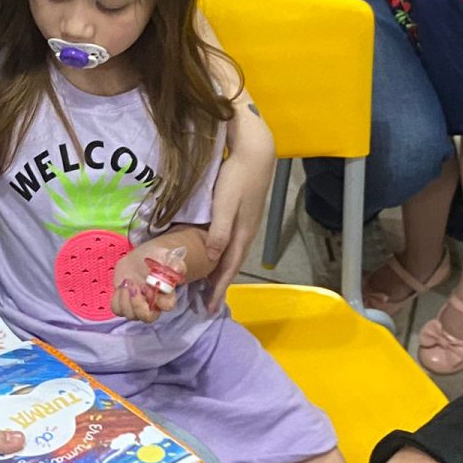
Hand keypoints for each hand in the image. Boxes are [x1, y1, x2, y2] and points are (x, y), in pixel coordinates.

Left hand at [110, 242, 186, 322]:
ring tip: (126, 281)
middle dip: (137, 304)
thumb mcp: (168, 257)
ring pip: (131, 315)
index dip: (157, 298)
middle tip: (133, 286)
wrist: (141, 257)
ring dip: (125, 298)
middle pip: (147, 318)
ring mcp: (138, 306)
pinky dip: (117, 298)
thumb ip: (175, 264)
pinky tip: (121, 285)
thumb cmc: (157, 259)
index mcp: (167, 295)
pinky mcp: (124, 303)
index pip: (167, 306)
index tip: (147, 284)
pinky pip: (118, 309)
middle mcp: (153, 305)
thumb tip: (177, 269)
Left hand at [203, 106, 275, 311]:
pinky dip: (223, 255)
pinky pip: (232, 243)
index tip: (209, 308)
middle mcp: (246, 233)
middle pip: (231, 265)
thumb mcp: (225, 205)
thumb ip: (219, 231)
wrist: (256, 154)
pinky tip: (216, 253)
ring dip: (221, 271)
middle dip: (219, 285)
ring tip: (209, 284)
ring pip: (232, 254)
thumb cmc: (237, 178)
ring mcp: (247, 224)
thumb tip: (212, 258)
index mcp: (241, 235)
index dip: (218, 289)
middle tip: (207, 302)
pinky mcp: (245, 215)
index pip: (228, 269)